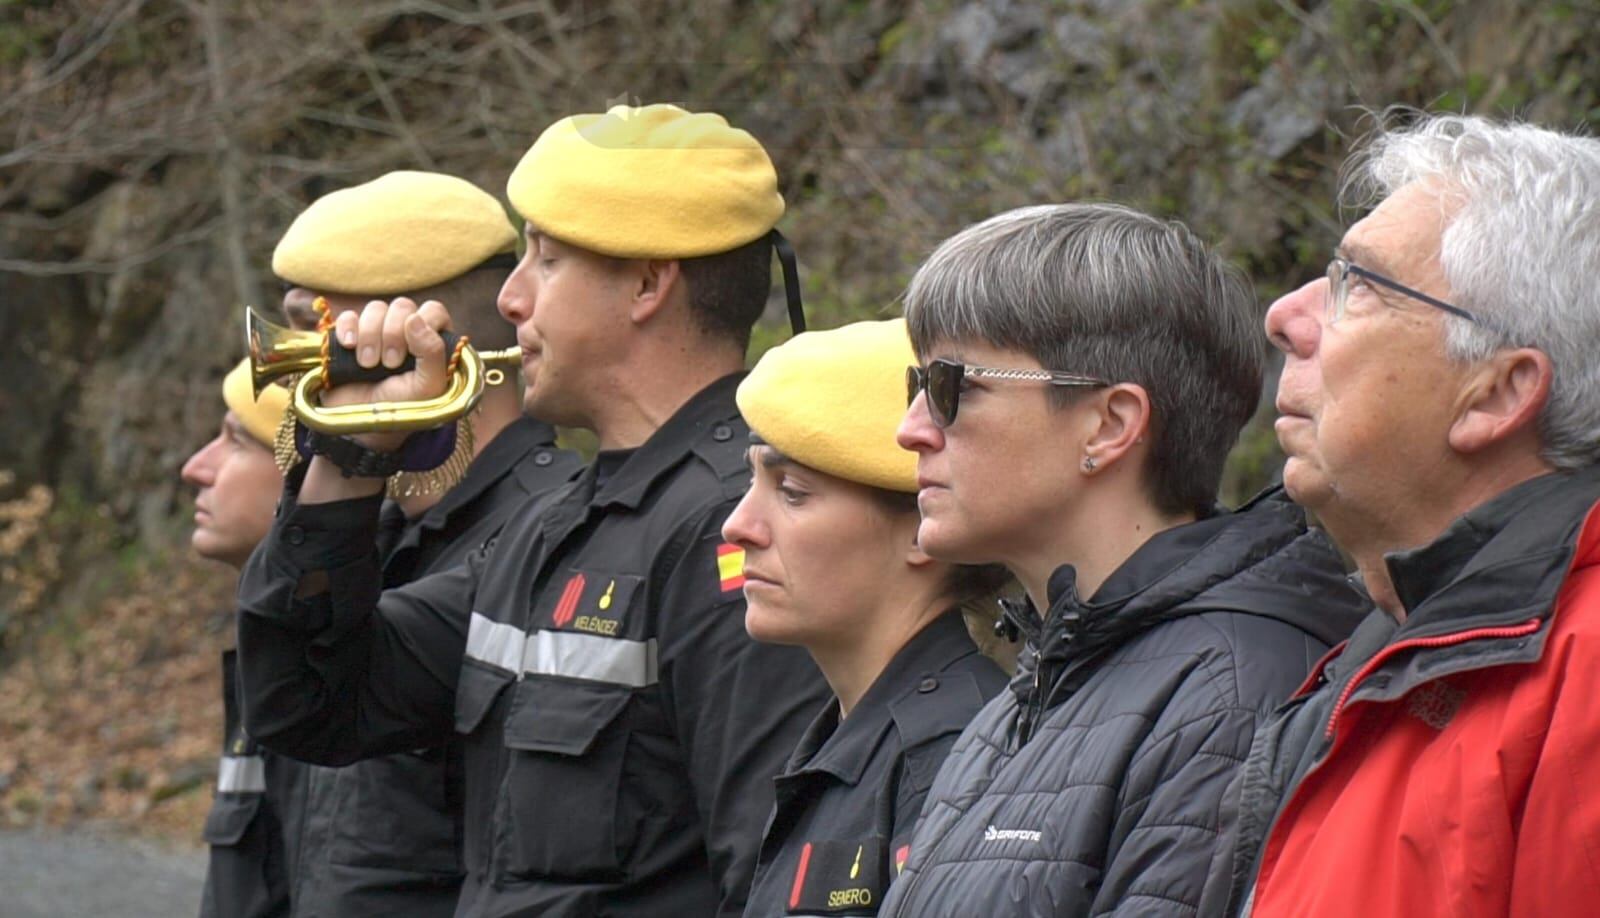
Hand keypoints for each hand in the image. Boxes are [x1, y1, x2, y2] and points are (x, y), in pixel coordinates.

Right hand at [323, 298, 453, 450]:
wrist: (362, 426)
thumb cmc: (402, 408)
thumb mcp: (428, 387)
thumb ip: (433, 352)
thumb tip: (415, 318)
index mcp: (430, 341)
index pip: (432, 311)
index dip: (423, 324)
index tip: (413, 351)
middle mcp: (405, 332)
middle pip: (402, 306)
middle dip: (394, 333)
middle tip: (390, 364)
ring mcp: (376, 332)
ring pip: (375, 308)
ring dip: (371, 335)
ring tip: (369, 365)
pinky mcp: (350, 336)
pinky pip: (348, 316)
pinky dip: (348, 328)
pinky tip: (349, 347)